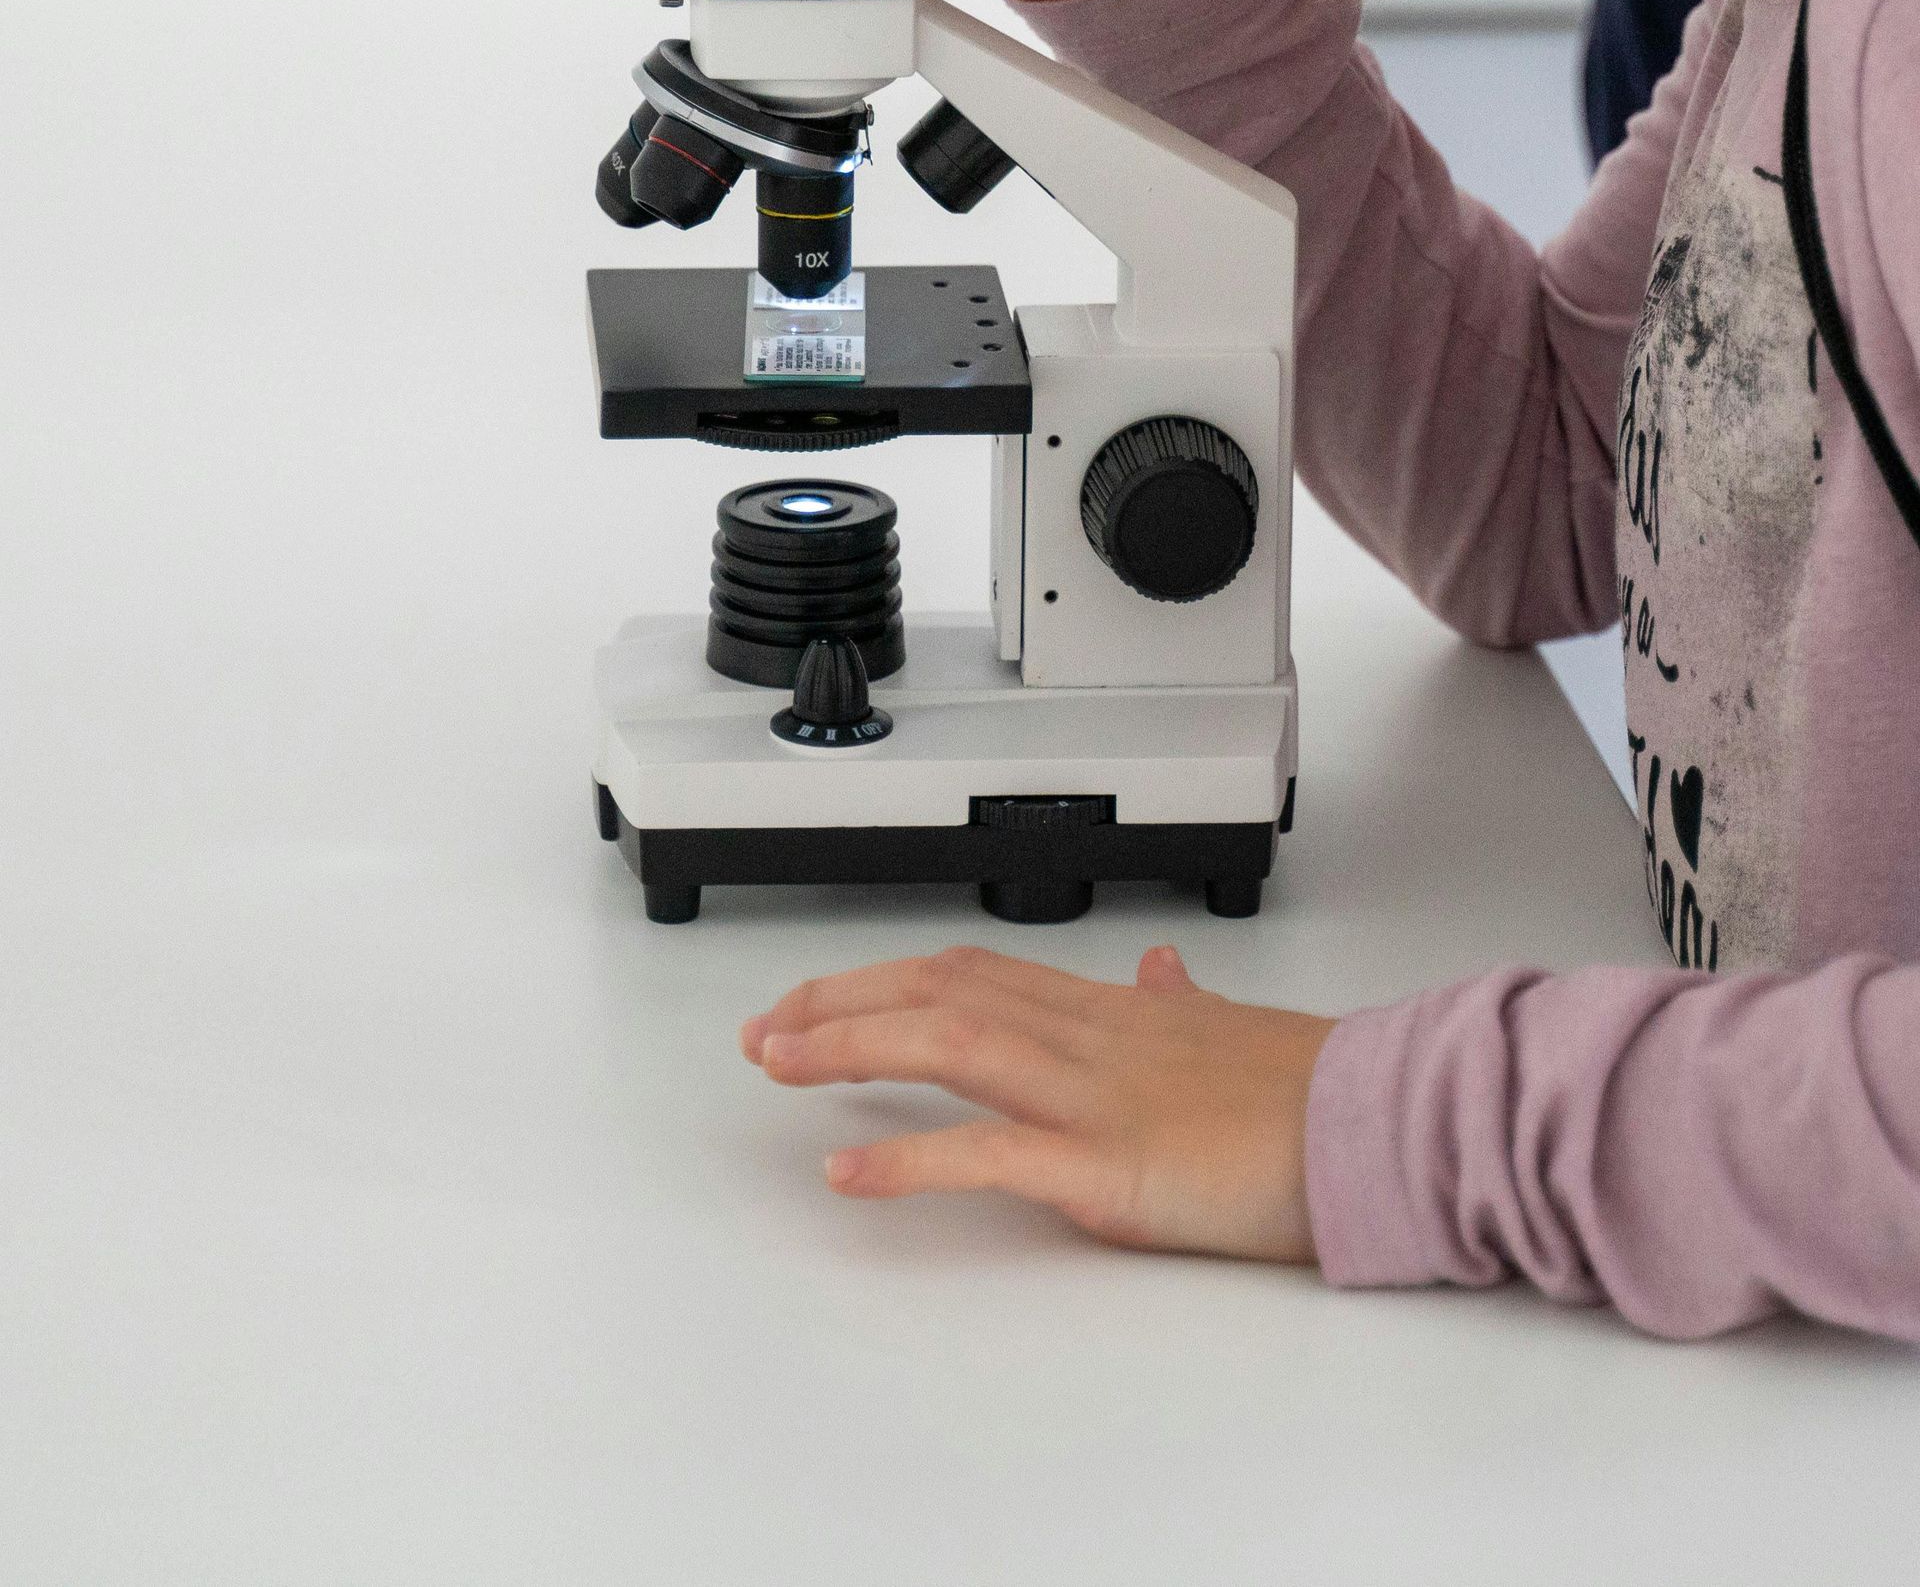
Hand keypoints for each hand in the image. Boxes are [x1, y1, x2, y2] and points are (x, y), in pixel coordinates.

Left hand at [740, 941, 1335, 1259]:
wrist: (1371, 1124)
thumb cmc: (1307, 1088)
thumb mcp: (1228, 1028)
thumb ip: (1180, 1002)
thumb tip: (1164, 971)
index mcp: (1108, 1011)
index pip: (969, 972)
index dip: (882, 981)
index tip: (818, 1000)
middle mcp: (1086, 1036)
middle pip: (937, 993)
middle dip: (840, 1004)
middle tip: (766, 1033)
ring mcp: (1092, 1095)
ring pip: (949, 1045)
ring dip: (851, 1047)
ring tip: (781, 1065)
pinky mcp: (1108, 1165)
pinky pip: (990, 1152)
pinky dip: (910, 1158)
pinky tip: (849, 1173)